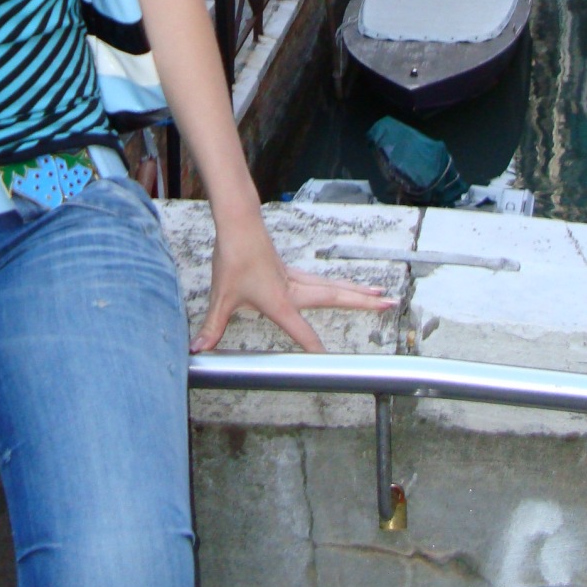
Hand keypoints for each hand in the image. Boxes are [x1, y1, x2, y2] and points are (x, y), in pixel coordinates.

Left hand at [192, 214, 395, 353]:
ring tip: (380, 294)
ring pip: (332, 286)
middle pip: (336, 297)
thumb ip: (212, 326)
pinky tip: (341, 288)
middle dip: (363, 302)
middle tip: (389, 304)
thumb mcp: (222, 296)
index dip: (313, 347)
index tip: (328, 363)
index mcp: (281, 300)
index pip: (301, 330)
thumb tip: (197, 350)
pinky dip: (338, 286)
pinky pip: (320, 281)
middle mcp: (294, 288)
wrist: (238, 223)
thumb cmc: (233, 258)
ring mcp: (294, 276)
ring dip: (357, 291)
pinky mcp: (289, 269)